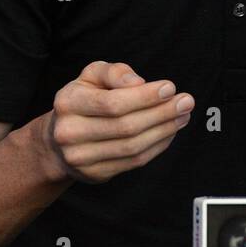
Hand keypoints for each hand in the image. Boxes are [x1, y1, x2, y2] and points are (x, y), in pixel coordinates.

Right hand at [39, 60, 193, 183]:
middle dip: (161, 113)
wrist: (59, 139)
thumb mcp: (92, 75)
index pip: (113, 103)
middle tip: (186, 102)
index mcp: (68, 103)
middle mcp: (70, 132)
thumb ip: (115, 72)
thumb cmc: (83, 99)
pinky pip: (133, 162)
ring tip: (183, 115)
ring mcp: (81, 158)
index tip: (170, 88)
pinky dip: (157, 146)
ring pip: (132, 147)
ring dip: (164, 130)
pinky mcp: (95, 174)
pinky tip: (170, 132)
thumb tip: (139, 83)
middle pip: (125, 126)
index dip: (145, 97)